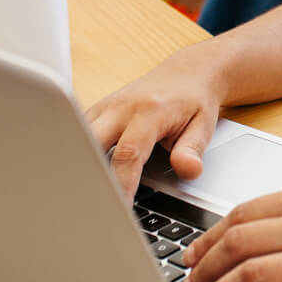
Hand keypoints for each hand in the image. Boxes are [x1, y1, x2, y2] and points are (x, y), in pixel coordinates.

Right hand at [85, 49, 224, 194]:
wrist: (187, 71)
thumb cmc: (195, 100)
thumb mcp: (204, 125)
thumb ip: (193, 150)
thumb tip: (189, 170)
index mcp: (149, 110)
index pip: (128, 153)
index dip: (120, 185)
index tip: (118, 210)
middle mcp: (122, 106)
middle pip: (91, 145)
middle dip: (88, 177)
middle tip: (89, 208)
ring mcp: (106, 106)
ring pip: (78, 138)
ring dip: (78, 165)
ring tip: (80, 197)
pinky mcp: (97, 109)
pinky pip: (79, 133)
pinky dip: (77, 154)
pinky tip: (81, 175)